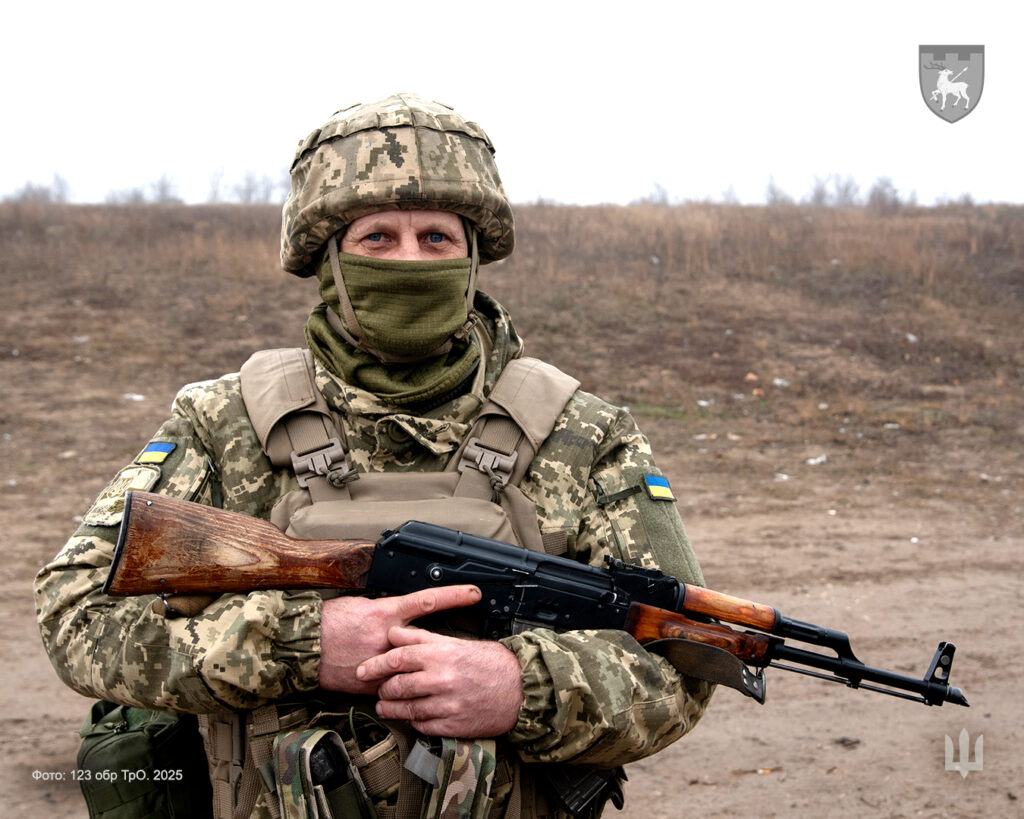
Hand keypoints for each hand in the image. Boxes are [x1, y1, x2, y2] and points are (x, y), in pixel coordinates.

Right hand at [318, 585, 481, 694]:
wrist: (304, 645)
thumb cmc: (331, 620)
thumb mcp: (362, 606)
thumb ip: (386, 612)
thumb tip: (403, 615)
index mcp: (385, 612)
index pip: (428, 601)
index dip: (454, 596)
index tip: (475, 593)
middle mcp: (386, 637)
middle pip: (425, 643)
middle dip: (441, 649)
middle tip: (457, 652)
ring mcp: (380, 662)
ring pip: (411, 669)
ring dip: (416, 671)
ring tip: (414, 671)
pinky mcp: (371, 684)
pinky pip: (392, 687)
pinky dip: (394, 686)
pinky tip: (393, 685)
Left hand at [357, 626, 523, 736]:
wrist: (521, 688)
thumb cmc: (491, 663)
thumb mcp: (457, 642)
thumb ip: (422, 637)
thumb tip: (395, 632)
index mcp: (441, 654)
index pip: (398, 658)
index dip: (376, 664)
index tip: (364, 670)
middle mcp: (441, 679)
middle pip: (398, 686)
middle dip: (383, 688)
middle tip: (378, 688)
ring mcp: (447, 704)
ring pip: (406, 709)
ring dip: (391, 709)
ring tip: (385, 706)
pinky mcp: (453, 725)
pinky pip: (423, 727)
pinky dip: (413, 722)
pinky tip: (411, 717)